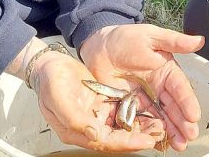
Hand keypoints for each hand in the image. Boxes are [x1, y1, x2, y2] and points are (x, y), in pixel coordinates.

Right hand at [31, 50, 163, 151]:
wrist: (48, 65)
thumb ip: (76, 119)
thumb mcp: (58, 99)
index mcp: (76, 131)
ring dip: (140, 127)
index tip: (146, 141)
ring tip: (159, 125)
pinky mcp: (102, 104)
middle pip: (117, 138)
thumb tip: (95, 134)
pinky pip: (121, 112)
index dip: (127, 143)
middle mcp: (88, 127)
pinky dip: (135, 113)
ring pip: (122, 126)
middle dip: (139, 137)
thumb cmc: (49, 82)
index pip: (105, 142)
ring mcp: (96, 116)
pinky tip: (149, 112)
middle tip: (159, 134)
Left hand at [79, 24, 204, 150]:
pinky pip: (140, 120)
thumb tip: (200, 40)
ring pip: (160, 118)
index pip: (180, 89)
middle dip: (182, 123)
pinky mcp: (129, 107)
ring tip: (179, 145)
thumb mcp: (151, 36)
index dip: (187, 102)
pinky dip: (148, 131)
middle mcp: (159, 88)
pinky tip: (156, 142)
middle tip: (189, 136)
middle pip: (173, 108)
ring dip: (170, 132)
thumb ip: (174, 41)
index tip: (194, 115)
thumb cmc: (125, 37)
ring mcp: (145, 99)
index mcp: (167, 72)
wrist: (98, 46)